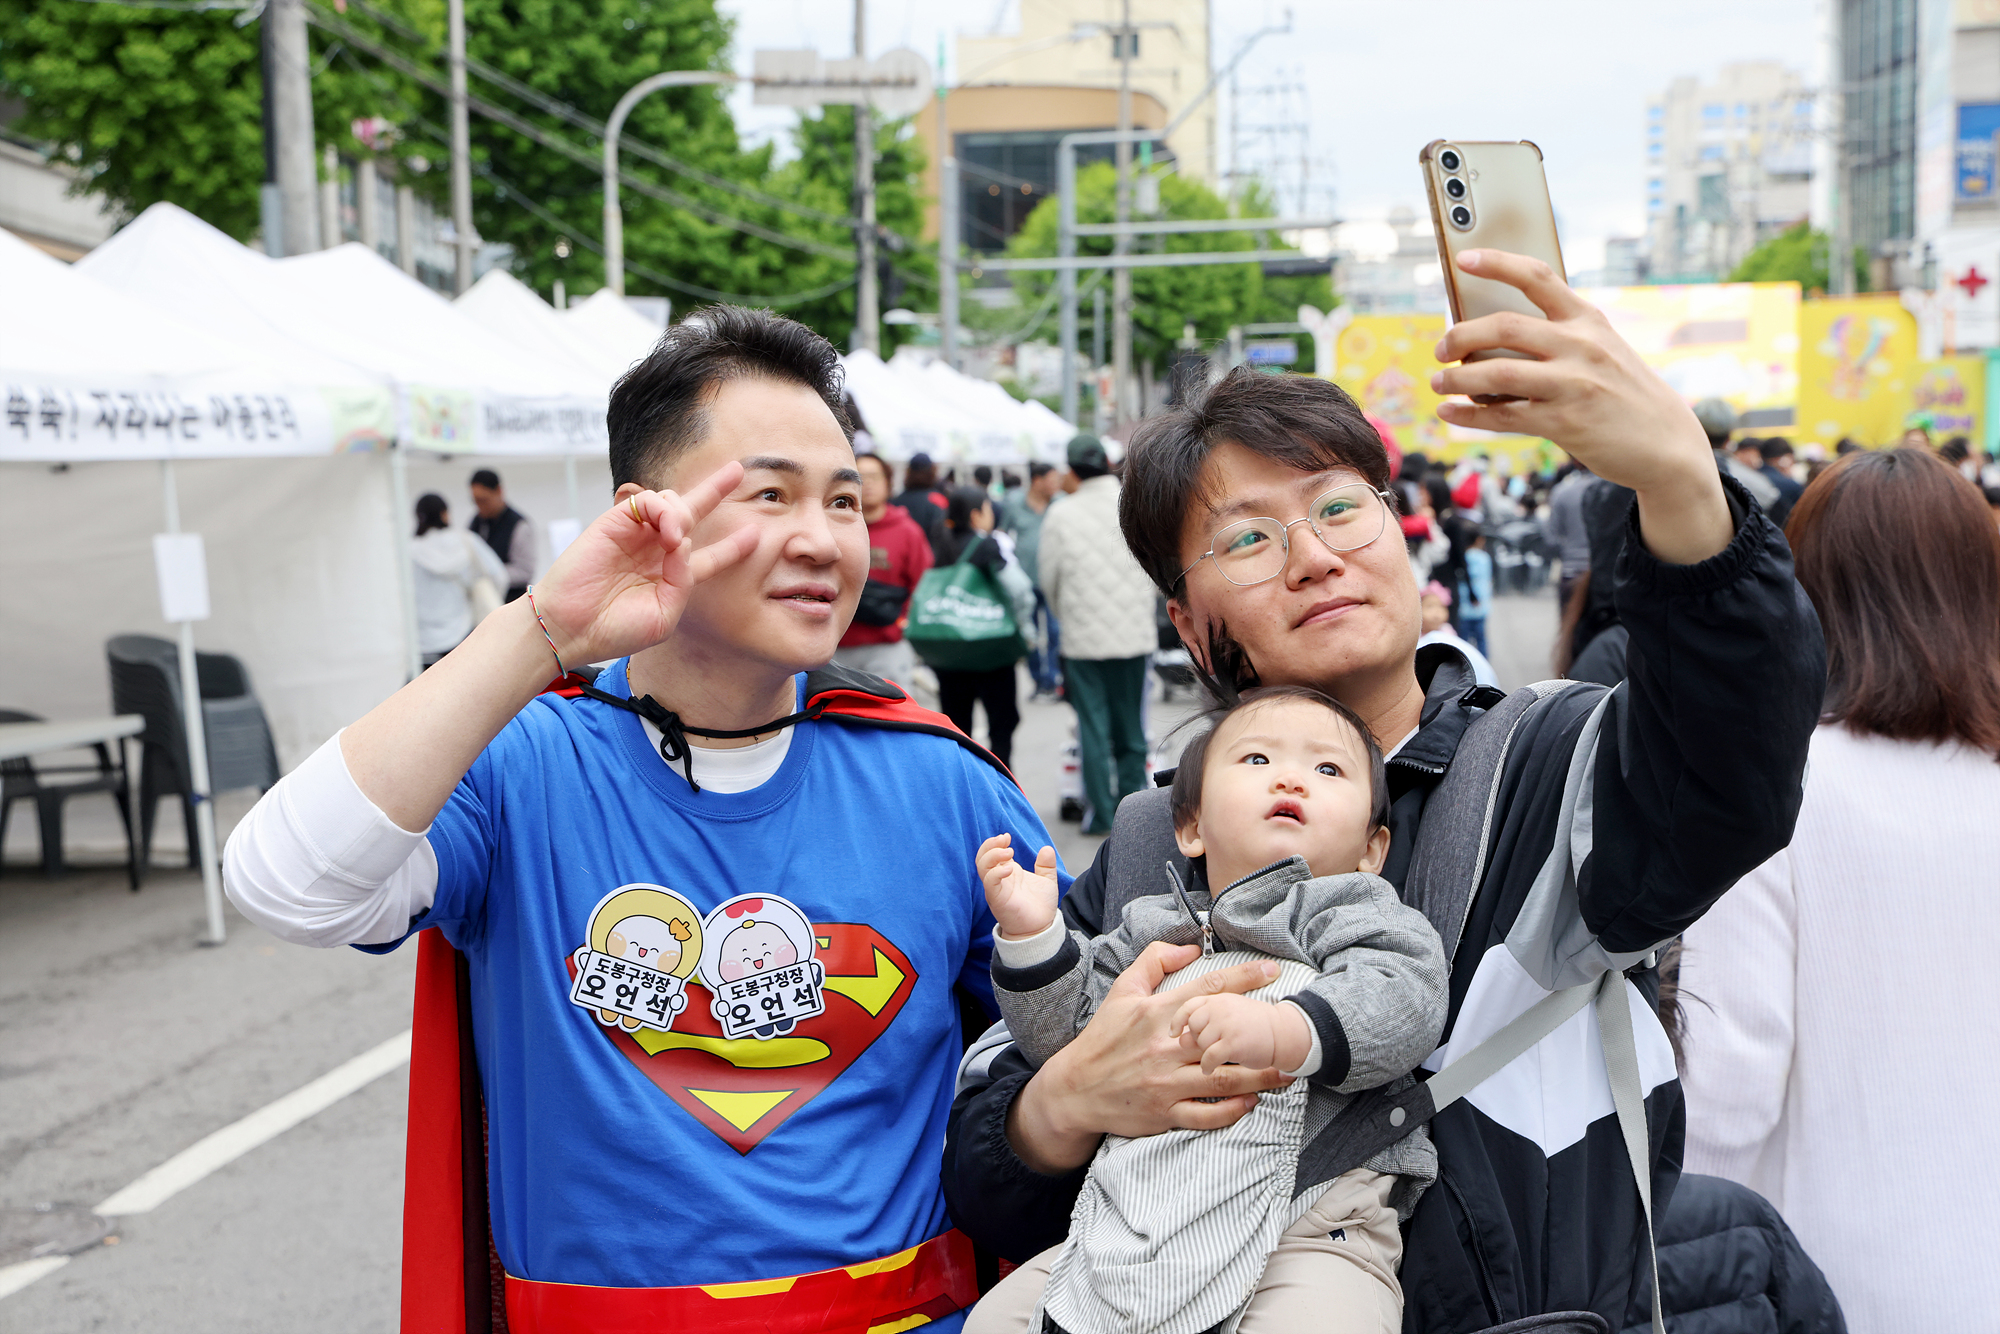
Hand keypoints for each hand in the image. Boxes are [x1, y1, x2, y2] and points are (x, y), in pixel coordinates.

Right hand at [528, 461, 762, 665]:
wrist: (571, 627)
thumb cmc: (614, 629)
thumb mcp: (664, 614)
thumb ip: (683, 580)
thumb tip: (683, 542)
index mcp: (671, 578)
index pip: (708, 557)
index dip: (732, 547)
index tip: (754, 535)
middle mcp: (656, 552)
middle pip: (693, 514)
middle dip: (715, 490)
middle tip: (737, 469)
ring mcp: (636, 535)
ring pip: (673, 503)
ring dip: (683, 514)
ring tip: (674, 539)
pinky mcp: (616, 521)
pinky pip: (648, 501)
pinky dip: (663, 510)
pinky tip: (666, 531)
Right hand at [978, 833, 1058, 939]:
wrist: (1040, 928)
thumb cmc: (1040, 907)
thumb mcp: (1047, 881)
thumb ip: (1046, 865)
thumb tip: (1046, 848)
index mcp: (1007, 872)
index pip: (991, 853)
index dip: (995, 842)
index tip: (1007, 836)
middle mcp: (998, 879)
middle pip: (982, 857)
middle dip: (990, 845)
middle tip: (1004, 839)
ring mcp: (996, 889)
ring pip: (982, 867)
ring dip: (992, 855)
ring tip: (1009, 852)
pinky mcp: (998, 899)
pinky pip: (990, 883)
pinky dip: (997, 872)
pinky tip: (1010, 868)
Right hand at [1005, 943, 1288, 1173]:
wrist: (1074, 1089)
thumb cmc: (1102, 1038)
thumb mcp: (1122, 991)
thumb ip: (1154, 961)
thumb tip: (1190, 948)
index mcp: (1156, 1013)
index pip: (1207, 990)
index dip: (1244, 978)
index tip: (1272, 972)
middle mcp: (1165, 1047)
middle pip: (1223, 1038)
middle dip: (1260, 1034)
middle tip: (1292, 1030)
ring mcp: (1166, 1082)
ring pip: (1222, 1079)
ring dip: (1259, 1076)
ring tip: (1287, 1071)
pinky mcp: (1164, 1112)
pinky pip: (1206, 1114)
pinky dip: (1232, 1110)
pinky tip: (1251, 1102)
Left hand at [1172, 992, 1310, 1075]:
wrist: (1284, 1033)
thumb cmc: (1254, 1026)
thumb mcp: (1229, 1012)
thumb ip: (1203, 1020)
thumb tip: (1179, 1038)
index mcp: (1218, 998)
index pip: (1189, 1006)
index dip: (1178, 1020)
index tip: (1174, 1033)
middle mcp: (1220, 1008)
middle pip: (1192, 1026)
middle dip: (1195, 1039)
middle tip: (1206, 1046)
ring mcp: (1226, 1024)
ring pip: (1200, 1043)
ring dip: (1203, 1053)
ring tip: (1213, 1057)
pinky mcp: (1232, 1043)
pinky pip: (1209, 1057)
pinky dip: (1207, 1065)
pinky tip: (1210, 1068)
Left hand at [1429, 250, 1732, 563]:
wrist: (1667, 441)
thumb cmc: (1622, 392)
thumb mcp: (1601, 349)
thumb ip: (1557, 338)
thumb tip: (1487, 340)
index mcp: (1587, 319)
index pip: (1537, 277)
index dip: (1497, 263)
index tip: (1463, 258)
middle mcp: (1581, 345)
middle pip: (1504, 326)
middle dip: (1460, 335)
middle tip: (1440, 349)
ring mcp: (1573, 383)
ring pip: (1497, 373)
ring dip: (1457, 378)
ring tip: (1438, 382)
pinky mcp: (1565, 422)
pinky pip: (1504, 416)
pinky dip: (1468, 415)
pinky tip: (1449, 412)